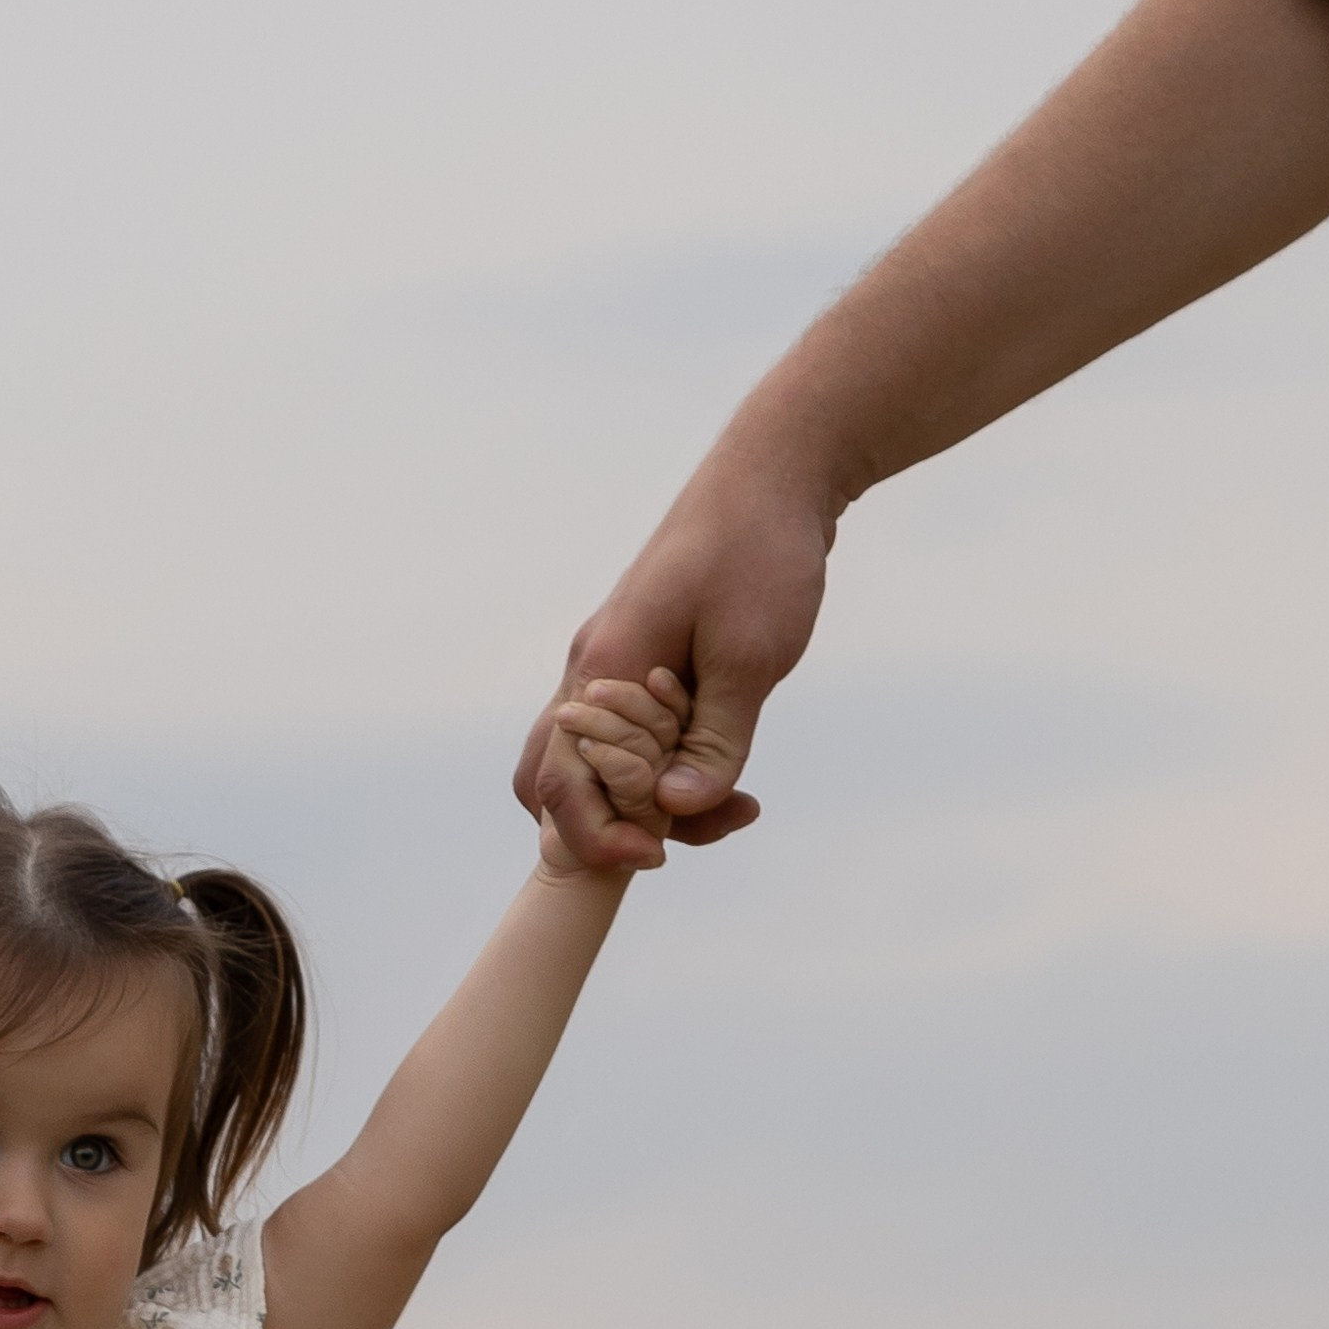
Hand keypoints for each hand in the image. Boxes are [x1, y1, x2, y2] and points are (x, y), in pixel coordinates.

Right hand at [515, 432, 838, 867]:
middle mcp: (592, 670)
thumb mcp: (752, 657)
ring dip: (645, 799)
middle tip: (675, 844)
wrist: (774, 473)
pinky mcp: (640, 659)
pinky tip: (725, 764)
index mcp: (604, 669)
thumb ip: (714, 742)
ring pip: (592, 760)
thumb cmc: (760, 551)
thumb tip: (672, 813)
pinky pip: (629, 734)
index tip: (660, 856)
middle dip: (604, 826)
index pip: (565, 783)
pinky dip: (664, 765)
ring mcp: (611, 663)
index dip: (603, 836)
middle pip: (555, 778)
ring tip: (731, 802)